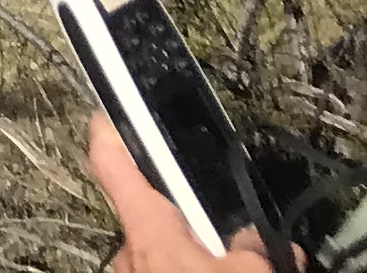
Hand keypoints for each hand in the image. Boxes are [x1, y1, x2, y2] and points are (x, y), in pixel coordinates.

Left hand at [84, 113, 268, 271]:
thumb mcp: (248, 269)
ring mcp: (136, 270)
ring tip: (235, 250)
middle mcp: (133, 249)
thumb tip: (258, 238)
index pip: (111, 162)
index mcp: (148, 228)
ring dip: (196, 242)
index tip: (108, 110)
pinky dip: (193, 263)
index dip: (109, 130)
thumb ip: (252, 243)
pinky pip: (168, 265)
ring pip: (165, 241)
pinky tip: (224, 268)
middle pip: (152, 206)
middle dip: (189, 208)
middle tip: (226, 212)